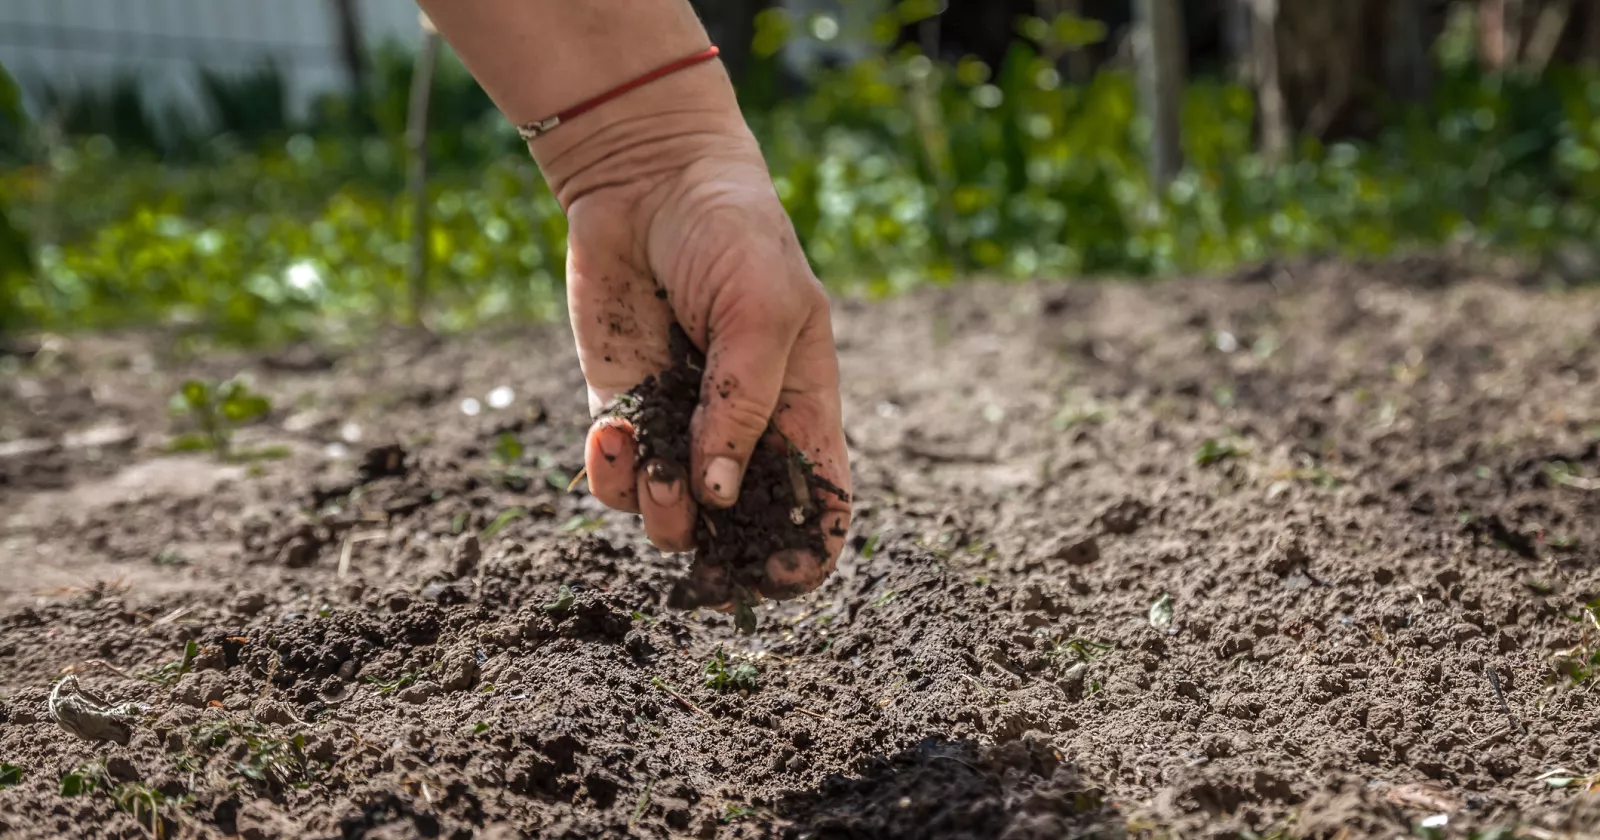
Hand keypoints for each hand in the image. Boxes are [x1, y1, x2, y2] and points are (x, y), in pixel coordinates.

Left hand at [544, 78, 851, 603]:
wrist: (649, 181)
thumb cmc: (733, 234)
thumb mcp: (762, 310)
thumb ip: (746, 404)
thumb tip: (719, 494)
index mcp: (804, 412)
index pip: (818, 509)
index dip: (802, 554)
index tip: (773, 571)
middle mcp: (744, 432)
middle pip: (740, 533)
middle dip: (718, 547)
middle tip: (694, 504)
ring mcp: (681, 425)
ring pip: (671, 518)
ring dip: (660, 511)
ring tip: (653, 465)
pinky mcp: (624, 408)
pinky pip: (616, 475)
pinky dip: (611, 472)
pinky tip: (613, 435)